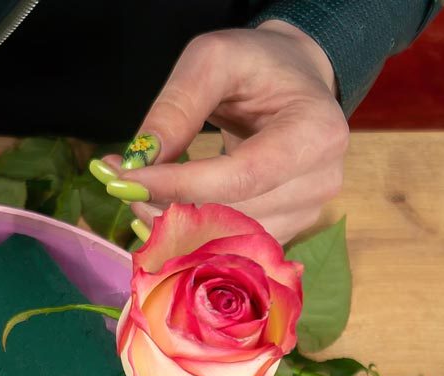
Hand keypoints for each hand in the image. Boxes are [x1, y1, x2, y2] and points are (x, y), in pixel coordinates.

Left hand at [105, 21, 347, 241]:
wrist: (294, 81)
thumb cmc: (256, 63)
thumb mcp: (214, 59)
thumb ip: (177, 106)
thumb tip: (138, 162)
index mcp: (316, 134)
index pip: (241, 178)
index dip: (179, 186)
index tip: (126, 179)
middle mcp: (321, 181)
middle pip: (233, 215)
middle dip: (167, 205)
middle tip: (122, 182)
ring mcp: (307, 212)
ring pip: (227, 239)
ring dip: (173, 224)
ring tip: (140, 191)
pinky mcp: (288, 230)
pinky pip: (231, 248)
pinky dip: (189, 235)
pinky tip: (164, 210)